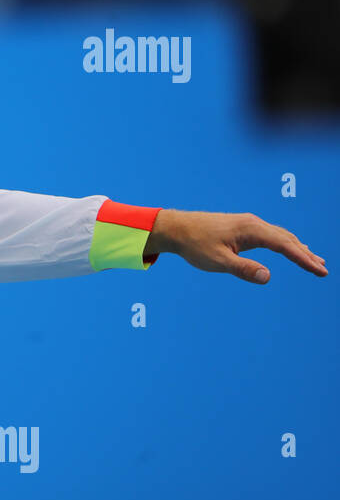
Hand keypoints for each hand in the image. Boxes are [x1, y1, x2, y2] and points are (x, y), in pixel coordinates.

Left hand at [148, 210, 327, 283]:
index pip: (285, 245)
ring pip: (280, 236)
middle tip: (323, 270)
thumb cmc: (195, 245)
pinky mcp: (242, 227)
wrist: (176, 228)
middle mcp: (253, 223)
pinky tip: (289, 248)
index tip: (320, 271)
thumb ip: (243, 269)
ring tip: (314, 261)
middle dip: (305, 254)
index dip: (304, 259)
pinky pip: (270, 235)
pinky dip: (284, 243)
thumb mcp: (217, 261)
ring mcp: (248, 223)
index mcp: (251, 230)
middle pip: (287, 239)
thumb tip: (267, 276)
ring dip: (297, 248)